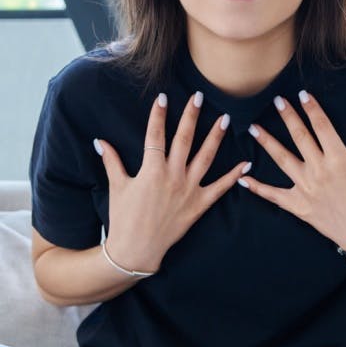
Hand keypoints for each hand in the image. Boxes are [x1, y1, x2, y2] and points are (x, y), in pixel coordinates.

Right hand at [93, 92, 247, 272]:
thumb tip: (99, 141)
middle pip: (184, 140)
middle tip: (198, 97)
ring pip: (206, 157)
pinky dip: (234, 176)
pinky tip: (246, 163)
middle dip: (191, 116)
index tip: (163, 98)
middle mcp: (172, 176)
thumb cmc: (124, 218)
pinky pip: (220, 188)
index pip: (155, 136)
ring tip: (224, 119)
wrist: (136, 250)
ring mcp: (188, 190)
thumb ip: (111, 161)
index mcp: (151, 170)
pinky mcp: (199, 205)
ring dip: (216, 137)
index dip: (158, 116)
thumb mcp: (117, 186)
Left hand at [237, 90, 345, 252]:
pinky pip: (274, 195)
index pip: (323, 127)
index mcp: (340, 158)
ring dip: (266, 142)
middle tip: (275, 100)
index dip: (312, 109)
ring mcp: (307, 188)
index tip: (302, 94)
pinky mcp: (299, 206)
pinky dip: (257, 187)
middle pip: (300, 137)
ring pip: (282, 160)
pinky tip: (242, 178)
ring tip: (252, 128)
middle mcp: (320, 170)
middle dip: (287, 116)